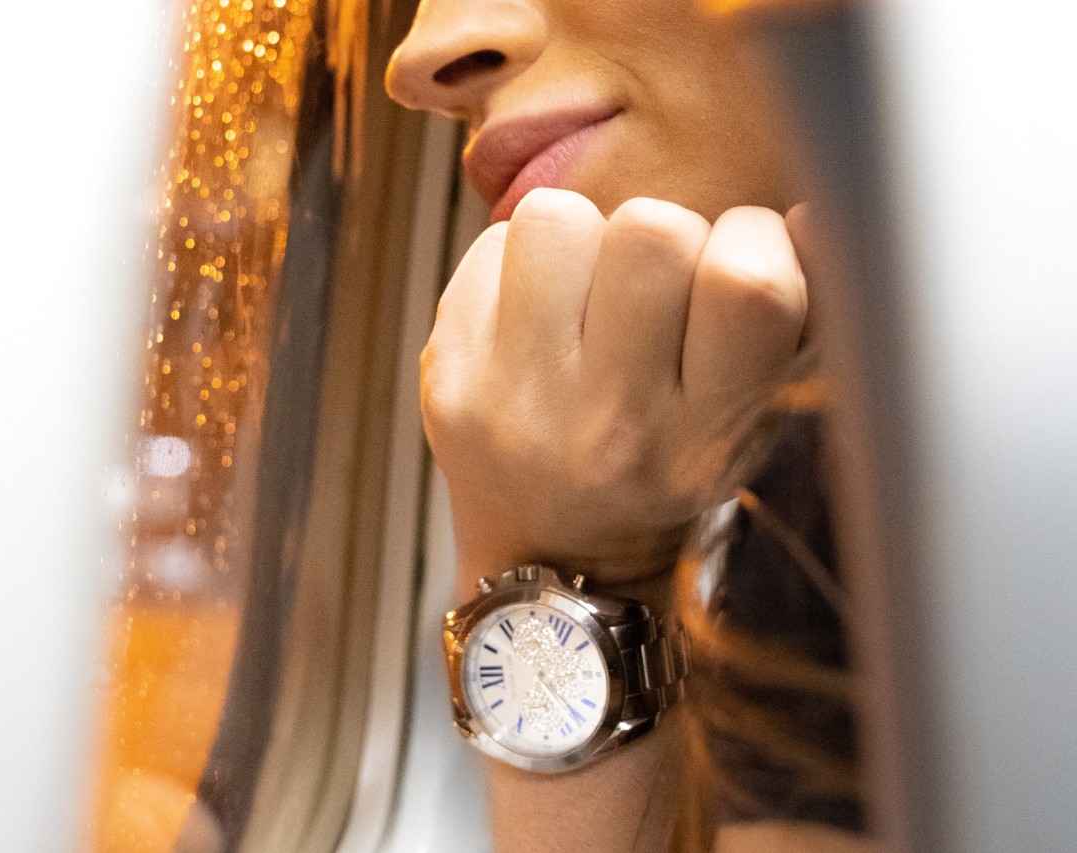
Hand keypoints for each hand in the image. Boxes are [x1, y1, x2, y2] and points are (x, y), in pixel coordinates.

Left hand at [422, 188, 808, 595]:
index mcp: (702, 441)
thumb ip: (791, 320)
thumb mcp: (750, 419)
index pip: (750, 284)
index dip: (756, 241)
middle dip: (665, 237)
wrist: (550, 556)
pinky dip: (520, 262)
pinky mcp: (445, 374)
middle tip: (654, 291)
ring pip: (558, 216)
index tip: (740, 266)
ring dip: (584, 239)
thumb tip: (803, 216)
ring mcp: (513, 403)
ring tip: (588, 298)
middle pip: (652, 228)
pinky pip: (491, 242)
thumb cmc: (665, 465)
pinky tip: (534, 319)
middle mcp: (607, 428)